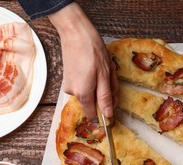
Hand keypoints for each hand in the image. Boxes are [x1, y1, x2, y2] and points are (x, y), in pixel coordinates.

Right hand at [48, 3, 118, 118]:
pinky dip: (95, 76)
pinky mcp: (69, 77)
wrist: (76, 32)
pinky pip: (86, 83)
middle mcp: (73, 92)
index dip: (105, 109)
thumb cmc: (92, 51)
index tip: (113, 99)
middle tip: (111, 76)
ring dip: (102, 82)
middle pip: (95, 101)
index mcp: (82, 94)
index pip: (93, 114)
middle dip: (106, 90)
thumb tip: (107, 115)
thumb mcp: (104, 76)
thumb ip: (105, 98)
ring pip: (92, 90)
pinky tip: (98, 65)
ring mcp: (70, 84)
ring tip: (105, 67)